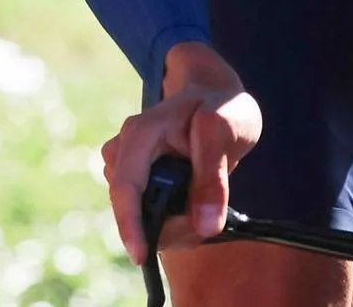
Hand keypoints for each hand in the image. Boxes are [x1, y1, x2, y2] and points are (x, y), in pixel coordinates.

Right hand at [101, 43, 261, 265]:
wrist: (218, 96)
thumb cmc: (221, 106)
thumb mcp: (226, 130)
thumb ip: (214, 177)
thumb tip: (205, 227)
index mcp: (140, 133)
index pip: (126, 187)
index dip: (130, 225)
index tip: (141, 256)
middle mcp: (126, 151)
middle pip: (134, 208)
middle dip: (170, 224)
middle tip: (211, 216)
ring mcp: (131, 168)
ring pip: (143, 216)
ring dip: (176, 223)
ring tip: (210, 202)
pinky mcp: (141, 182)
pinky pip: (152, 215)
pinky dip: (176, 220)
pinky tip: (200, 204)